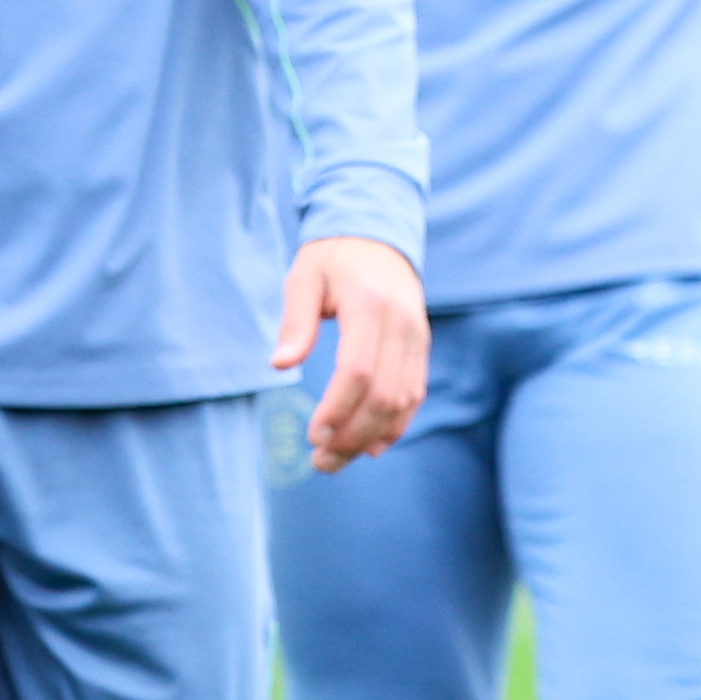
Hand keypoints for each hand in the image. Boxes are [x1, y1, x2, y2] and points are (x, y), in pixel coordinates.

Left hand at [272, 233, 429, 468]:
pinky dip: (395, 425)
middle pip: (383, 395)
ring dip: (371, 437)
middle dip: (352, 434)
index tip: (312, 436)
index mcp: (370, 306)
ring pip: (402, 401)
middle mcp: (402, 325)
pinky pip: (414, 394)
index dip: (338, 409)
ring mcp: (416, 338)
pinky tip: (370, 446)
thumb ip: (295, 322)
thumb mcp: (303, 279)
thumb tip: (279, 365)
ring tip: (337, 459)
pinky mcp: (421, 348)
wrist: (378, 239)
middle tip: (319, 460)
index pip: (359, 371)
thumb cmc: (332, 259)